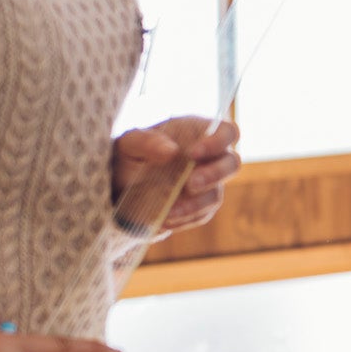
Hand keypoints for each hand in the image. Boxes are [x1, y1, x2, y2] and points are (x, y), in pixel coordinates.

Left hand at [111, 117, 240, 237]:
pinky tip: (165, 219)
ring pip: (216, 195)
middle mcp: (209, 158)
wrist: (118, 185)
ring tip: (170, 211)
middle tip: (191, 183)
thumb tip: (171, 151)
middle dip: (215, 174)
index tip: (195, 153)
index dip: (219, 141)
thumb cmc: (128, 154)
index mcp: (198, 133)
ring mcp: (207, 185)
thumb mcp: (128, 143)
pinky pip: (201, 215)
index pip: (227, 132)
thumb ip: (146, 141)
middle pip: (232, 164)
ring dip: (197, 204)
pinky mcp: (198, 207)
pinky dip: (185, 218)